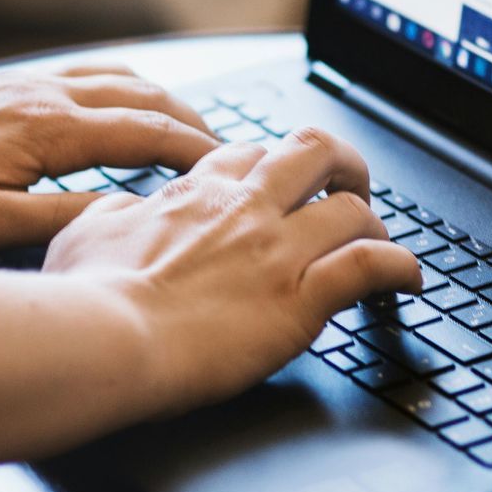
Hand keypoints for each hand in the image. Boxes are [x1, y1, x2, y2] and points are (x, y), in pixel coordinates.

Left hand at [0, 64, 219, 253]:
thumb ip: (63, 220)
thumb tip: (128, 216)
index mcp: (49, 130)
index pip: (148, 132)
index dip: (199, 153)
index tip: (236, 172)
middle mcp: (44, 96)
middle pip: (145, 96)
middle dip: (195, 121)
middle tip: (231, 155)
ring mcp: (27, 86)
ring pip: (119, 79)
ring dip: (164, 101)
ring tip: (193, 130)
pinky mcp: (8, 89)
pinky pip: (87, 76)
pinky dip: (125, 89)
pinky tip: (126, 107)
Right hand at [43, 128, 421, 413]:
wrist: (102, 339)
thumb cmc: (83, 296)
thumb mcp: (83, 233)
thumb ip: (115, 213)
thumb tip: (126, 209)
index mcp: (194, 194)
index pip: (248, 155)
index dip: (271, 167)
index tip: (278, 186)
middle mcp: (244, 210)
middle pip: (313, 153)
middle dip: (341, 165)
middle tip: (350, 186)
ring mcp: (277, 251)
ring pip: (353, 208)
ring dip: (373, 225)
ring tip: (379, 242)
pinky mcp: (301, 298)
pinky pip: (372, 265)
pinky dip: (400, 269)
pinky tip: (408, 282)